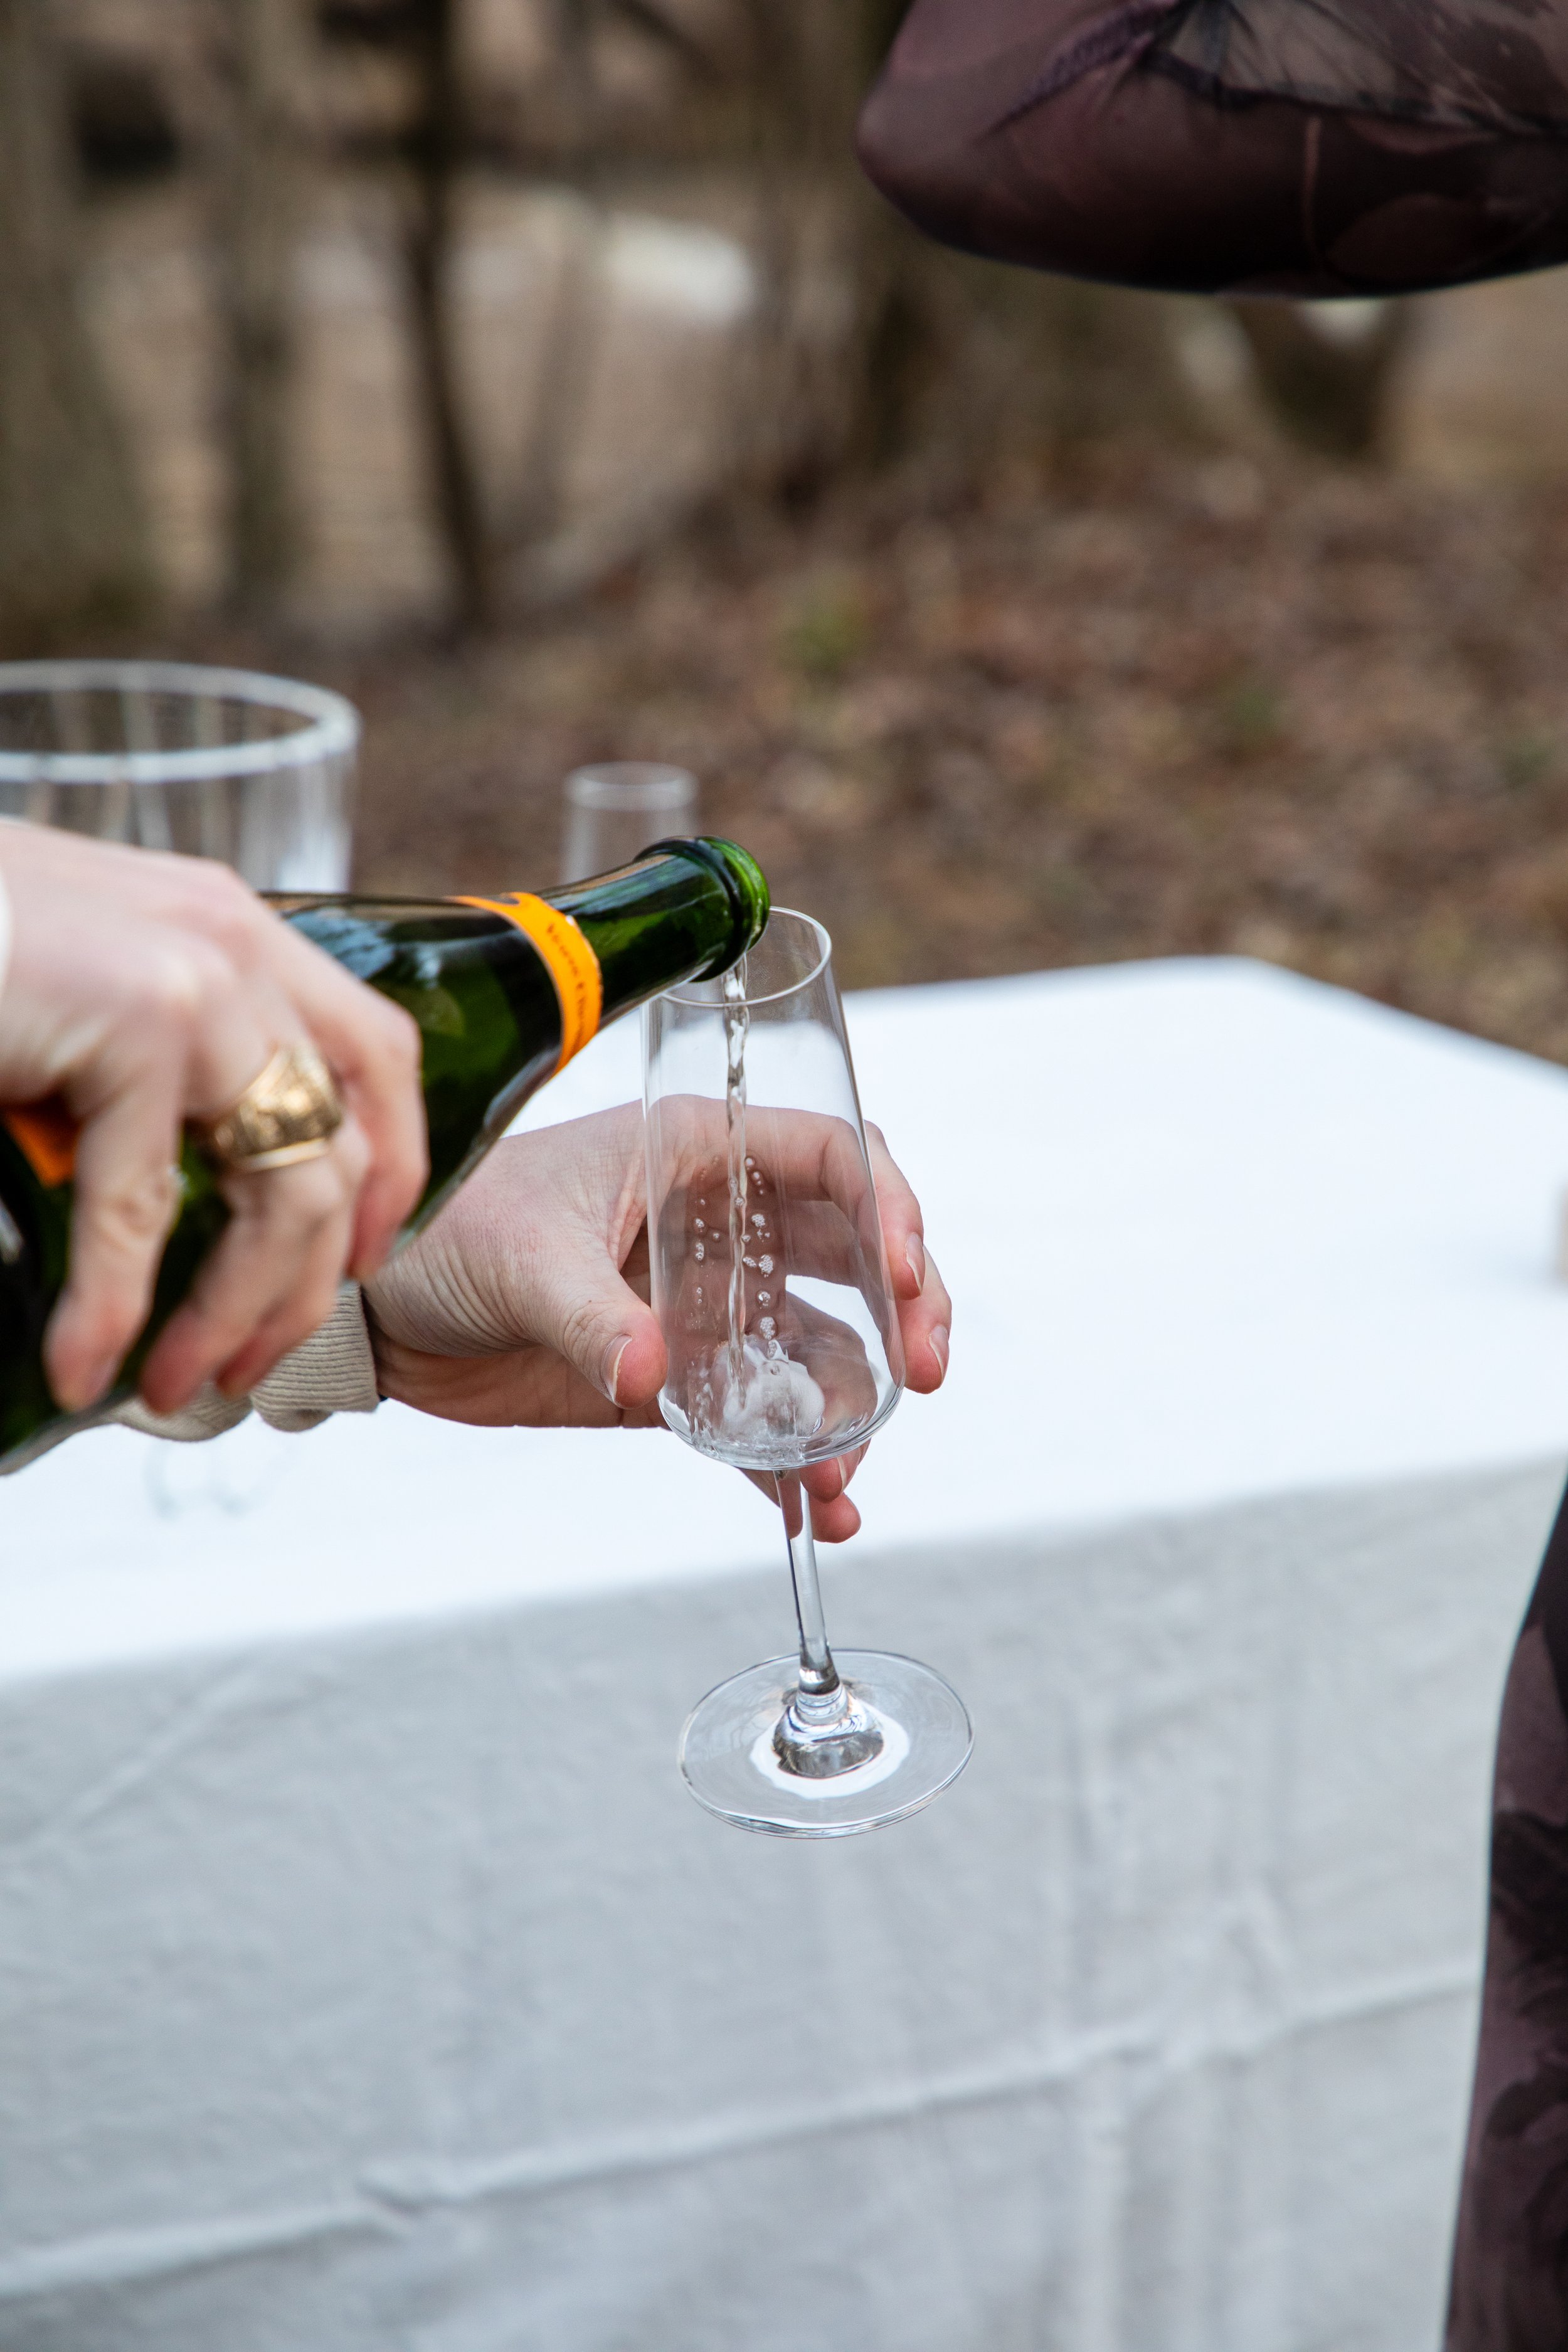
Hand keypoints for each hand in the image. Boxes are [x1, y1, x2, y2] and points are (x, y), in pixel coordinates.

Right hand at [0, 826, 426, 1414]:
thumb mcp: (78, 991)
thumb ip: (145, 1063)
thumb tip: (175, 1185)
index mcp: (233, 930)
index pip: (375, 1058)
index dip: (388, 1171)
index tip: (358, 1262)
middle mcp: (238, 945)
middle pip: (341, 1148)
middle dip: (305, 1282)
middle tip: (247, 1362)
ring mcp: (199, 978)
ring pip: (280, 1194)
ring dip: (235, 1313)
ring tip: (183, 1385)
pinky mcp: (135, 1020)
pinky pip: (142, 1209)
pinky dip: (114, 1307)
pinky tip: (83, 1364)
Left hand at [365, 1103, 950, 1541]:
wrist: (379, 1310)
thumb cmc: (446, 1233)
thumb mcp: (521, 1260)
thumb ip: (592, 1319)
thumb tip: (656, 1379)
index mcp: (694, 1150)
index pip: (832, 1157)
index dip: (888, 1207)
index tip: (902, 1275)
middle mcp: (721, 1222)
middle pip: (856, 1255)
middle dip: (906, 1314)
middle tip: (922, 1375)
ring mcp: (707, 1305)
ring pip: (819, 1350)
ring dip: (848, 1412)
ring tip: (840, 1477)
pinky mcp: (678, 1380)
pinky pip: (758, 1420)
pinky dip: (790, 1467)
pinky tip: (816, 1515)